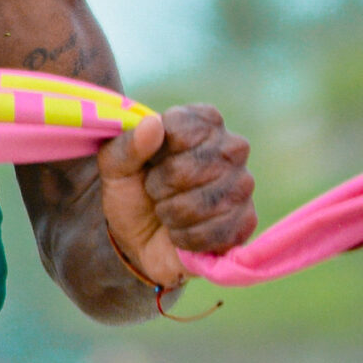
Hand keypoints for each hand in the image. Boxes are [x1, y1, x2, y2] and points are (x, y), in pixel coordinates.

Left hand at [95, 105, 255, 288]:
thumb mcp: (115, 167)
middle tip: (155, 192)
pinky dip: (185, 237)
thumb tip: (153, 124)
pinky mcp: (247, 221)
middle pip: (191, 167)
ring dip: (171, 214)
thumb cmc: (133, 192)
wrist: (141, 241)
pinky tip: (181, 233)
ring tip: (167, 212)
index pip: (181, 128)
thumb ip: (128, 145)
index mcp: (204, 122)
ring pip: (202, 203)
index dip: (155, 152)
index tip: (150, 162)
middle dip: (160, 187)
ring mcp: (243, 184)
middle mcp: (232, 147)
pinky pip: (214, 232)